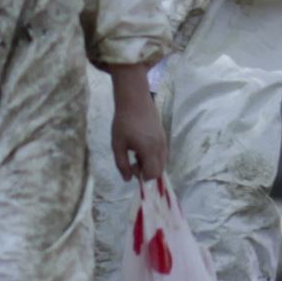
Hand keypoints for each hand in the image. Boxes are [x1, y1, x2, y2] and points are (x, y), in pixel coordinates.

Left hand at [108, 65, 167, 185]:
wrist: (134, 100)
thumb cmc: (123, 122)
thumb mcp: (117, 145)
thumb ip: (122, 164)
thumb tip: (128, 179)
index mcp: (149, 150)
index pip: (153, 174)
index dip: (142, 176)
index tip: (131, 166)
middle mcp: (160, 147)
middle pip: (160, 170)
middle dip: (147, 171)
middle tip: (134, 161)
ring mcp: (163, 141)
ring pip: (162, 162)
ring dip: (151, 163)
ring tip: (137, 153)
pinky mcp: (163, 135)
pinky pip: (162, 153)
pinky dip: (154, 156)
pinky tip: (142, 146)